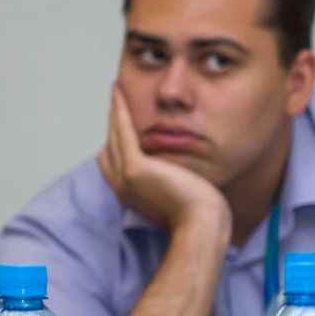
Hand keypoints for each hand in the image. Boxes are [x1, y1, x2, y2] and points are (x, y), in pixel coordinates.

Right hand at [98, 87, 229, 237]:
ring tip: (117, 91)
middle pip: (111, 145)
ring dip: (115, 110)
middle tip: (117, 98)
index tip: (121, 120)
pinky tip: (119, 93)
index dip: (117, 138)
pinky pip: (123, 130)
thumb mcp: (178, 193)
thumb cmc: (199, 213)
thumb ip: (170, 179)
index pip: (116, 159)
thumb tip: (177, 169)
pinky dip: (119, 110)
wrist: (202, 224)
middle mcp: (122, 185)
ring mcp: (125, 176)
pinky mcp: (135, 168)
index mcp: (130, 192)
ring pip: (115, 134)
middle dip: (113, 121)